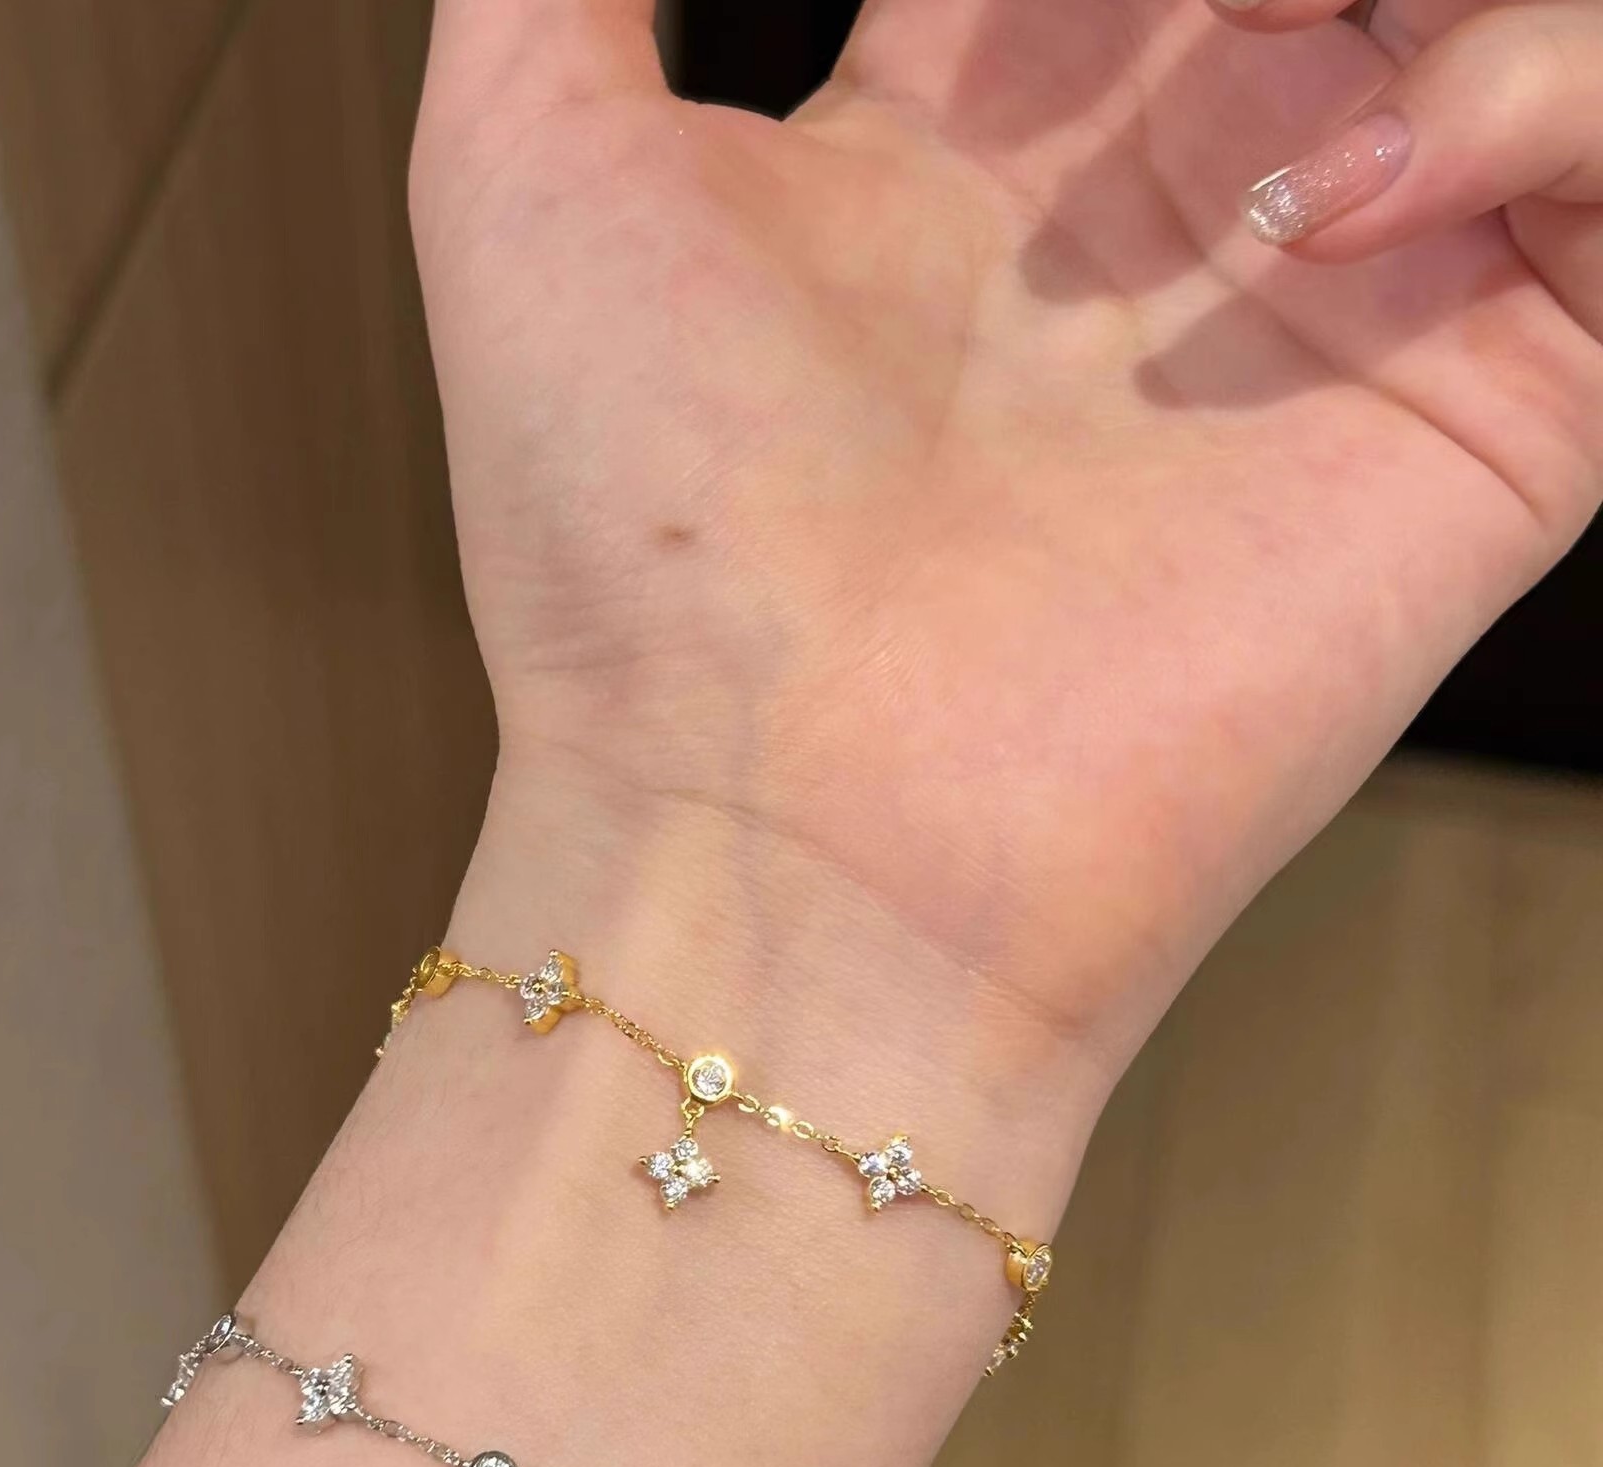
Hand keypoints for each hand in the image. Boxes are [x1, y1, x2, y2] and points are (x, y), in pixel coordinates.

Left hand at [410, 0, 1602, 1079]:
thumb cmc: (636, 540)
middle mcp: (1159, 210)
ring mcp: (1337, 304)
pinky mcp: (1492, 417)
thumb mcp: (522, 164)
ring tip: (1261, 8)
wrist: (778, 827)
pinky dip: (1549, 84)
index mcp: (963, 134)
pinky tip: (1330, 195)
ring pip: (1502, 14)